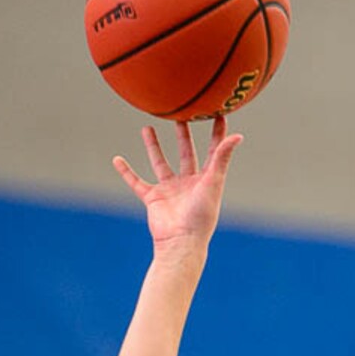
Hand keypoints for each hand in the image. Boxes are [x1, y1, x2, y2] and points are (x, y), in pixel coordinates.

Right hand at [113, 116, 242, 253]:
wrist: (181, 241)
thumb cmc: (201, 215)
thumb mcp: (213, 182)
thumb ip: (222, 158)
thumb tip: (237, 135)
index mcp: (206, 179)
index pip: (213, 151)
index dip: (217, 133)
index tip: (218, 113)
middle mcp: (188, 183)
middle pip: (186, 153)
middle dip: (184, 135)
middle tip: (180, 115)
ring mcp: (170, 190)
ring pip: (160, 163)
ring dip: (153, 146)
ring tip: (147, 127)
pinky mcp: (153, 199)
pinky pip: (137, 182)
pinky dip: (126, 172)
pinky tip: (117, 159)